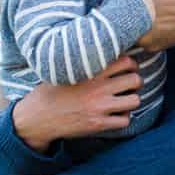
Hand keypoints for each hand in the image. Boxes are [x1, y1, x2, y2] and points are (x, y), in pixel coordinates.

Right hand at [12, 56, 141, 150]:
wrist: (37, 117)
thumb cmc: (49, 91)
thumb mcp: (63, 70)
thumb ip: (83, 61)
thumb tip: (97, 50)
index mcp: (91, 71)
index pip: (126, 61)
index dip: (131, 65)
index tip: (128, 69)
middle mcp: (98, 87)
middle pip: (136, 80)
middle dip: (135, 83)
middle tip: (129, 86)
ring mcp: (100, 107)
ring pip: (135, 101)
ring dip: (131, 101)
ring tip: (123, 102)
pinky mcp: (99, 124)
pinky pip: (125, 121)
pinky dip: (123, 119)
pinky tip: (114, 116)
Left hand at [105, 0, 174, 50]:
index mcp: (128, 7)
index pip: (106, 11)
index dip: (106, 5)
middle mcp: (132, 29)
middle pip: (116, 25)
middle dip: (118, 16)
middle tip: (126, 6)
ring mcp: (143, 41)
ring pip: (129, 33)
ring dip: (131, 25)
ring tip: (143, 13)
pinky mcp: (154, 48)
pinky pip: (142, 40)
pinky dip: (144, 32)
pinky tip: (154, 21)